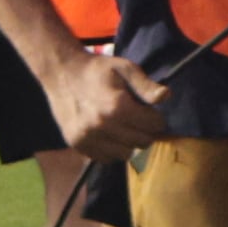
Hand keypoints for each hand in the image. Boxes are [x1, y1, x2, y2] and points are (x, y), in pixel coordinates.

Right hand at [41, 44, 168, 160]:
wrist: (61, 73)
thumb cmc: (97, 69)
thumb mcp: (124, 68)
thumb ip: (146, 85)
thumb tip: (166, 96)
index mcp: (116, 106)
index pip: (154, 125)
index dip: (156, 117)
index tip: (148, 110)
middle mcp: (101, 126)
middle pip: (142, 141)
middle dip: (145, 130)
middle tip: (136, 118)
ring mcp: (87, 137)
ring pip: (126, 154)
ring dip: (129, 142)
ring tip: (122, 127)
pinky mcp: (78, 145)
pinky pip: (106, 158)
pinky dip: (111, 149)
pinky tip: (108, 134)